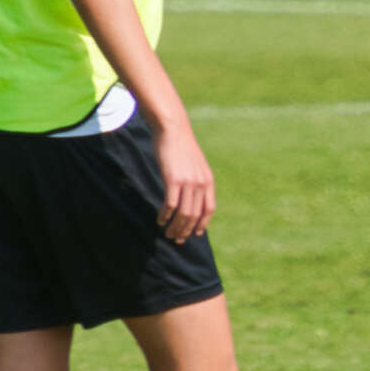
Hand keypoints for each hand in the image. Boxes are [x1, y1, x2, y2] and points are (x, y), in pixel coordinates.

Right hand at [156, 124, 215, 241]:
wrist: (173, 131)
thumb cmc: (182, 148)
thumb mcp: (195, 166)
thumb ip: (196, 181)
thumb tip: (192, 197)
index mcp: (208, 181)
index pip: (209, 209)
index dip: (203, 223)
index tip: (196, 234)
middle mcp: (201, 183)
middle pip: (195, 215)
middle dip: (186, 230)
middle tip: (177, 239)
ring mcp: (188, 182)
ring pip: (183, 213)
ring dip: (175, 227)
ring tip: (168, 234)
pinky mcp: (173, 180)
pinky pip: (170, 204)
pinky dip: (165, 215)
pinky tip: (160, 220)